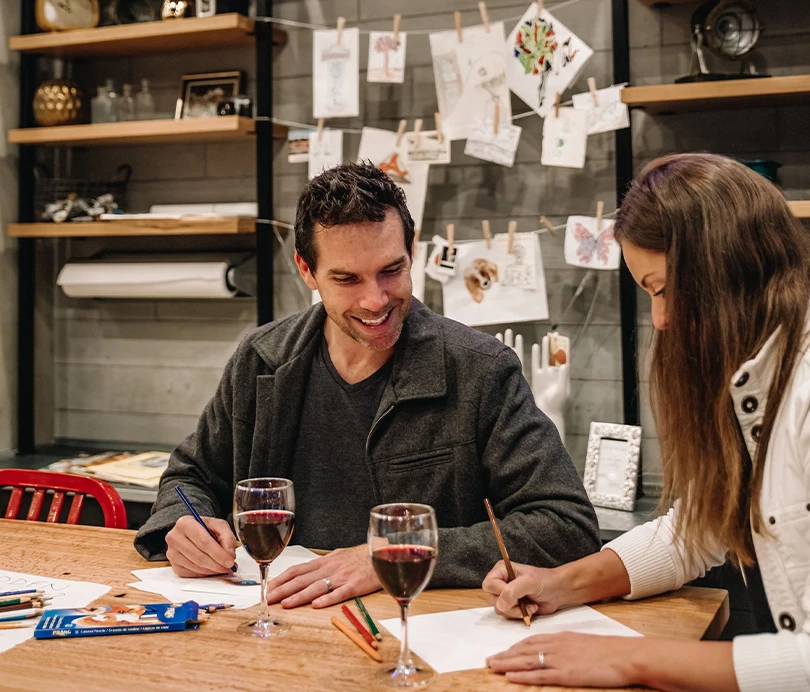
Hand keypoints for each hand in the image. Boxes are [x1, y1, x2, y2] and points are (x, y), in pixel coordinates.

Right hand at [165, 515, 236, 576]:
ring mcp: (172, 552)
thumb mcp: (219, 525)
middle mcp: (174, 538)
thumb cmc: (205, 528)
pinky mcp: (174, 565)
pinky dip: (204, 574)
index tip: (230, 561)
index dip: (218, 554)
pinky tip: (212, 569)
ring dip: (212, 570)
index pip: (203, 542)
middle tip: (229, 567)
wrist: (193, 531)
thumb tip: (229, 555)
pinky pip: (190, 574)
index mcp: (185, 523)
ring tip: (223, 568)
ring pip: (195, 566)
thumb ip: (227, 538)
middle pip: (199, 556)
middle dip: (217, 564)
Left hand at [265, 544, 380, 608]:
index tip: (268, 587)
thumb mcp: (338, 556)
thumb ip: (324, 564)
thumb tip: (310, 569)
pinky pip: (339, 593)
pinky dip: (327, 599)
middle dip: (283, 589)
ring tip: (285, 604)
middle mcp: (329, 568)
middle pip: (302, 579)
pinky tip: (316, 605)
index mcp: (324, 562)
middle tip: (268, 598)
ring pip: (316, 587)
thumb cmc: (360, 557)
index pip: (297, 570)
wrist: (382, 553)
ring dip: (299, 596)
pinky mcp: (355, 585)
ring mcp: (341, 577)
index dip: (281, 579)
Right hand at [482, 561, 567, 618]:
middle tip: (523, 601)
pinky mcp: (512, 607)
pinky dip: (520, 615)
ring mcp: (506, 596)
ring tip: (530, 605)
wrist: (557, 592)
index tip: (516, 594)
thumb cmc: (545, 581)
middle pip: (493, 599)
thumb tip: (500, 604)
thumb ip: (512, 591)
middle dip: (510, 604)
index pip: (489, 584)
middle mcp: (501, 582)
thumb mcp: (529, 582)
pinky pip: (508, 616)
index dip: (500, 592)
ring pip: (500, 609)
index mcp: (501, 571)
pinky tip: (530, 609)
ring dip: (516, 611)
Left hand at [486, 633, 639, 687]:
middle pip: (524, 650)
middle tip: (489, 660)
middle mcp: (556, 646)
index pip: (531, 640)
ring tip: (492, 666)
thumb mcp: (583, 642)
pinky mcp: (565, 674)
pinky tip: (510, 676)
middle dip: (505, 655)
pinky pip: (539, 675)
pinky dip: (523, 676)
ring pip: (526, 661)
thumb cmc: (609, 651)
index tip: (503, 651)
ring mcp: (559, 659)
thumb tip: (557, 651)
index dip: (514, 647)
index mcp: (561, 637)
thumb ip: (567, 646)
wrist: (624, 655)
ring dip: (507, 663)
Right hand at [531, 337, 569, 440]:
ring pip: (546, 357)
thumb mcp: (562, 390)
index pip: (565, 357)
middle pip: (555, 355)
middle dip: (555, 344)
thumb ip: (563, 377)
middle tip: (553, 333)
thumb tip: (564, 364)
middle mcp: (555, 373)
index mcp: (564, 375)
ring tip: (546, 337)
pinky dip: (536, 355)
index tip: (563, 337)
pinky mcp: (537, 378)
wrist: (546, 414)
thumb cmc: (557, 404)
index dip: (564, 347)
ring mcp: (546, 375)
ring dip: (546, 347)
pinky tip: (535, 346)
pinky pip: (536, 363)